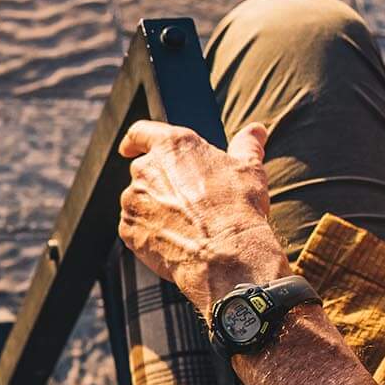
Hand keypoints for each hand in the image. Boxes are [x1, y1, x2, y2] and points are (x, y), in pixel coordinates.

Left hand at [117, 121, 294, 311]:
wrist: (224, 254)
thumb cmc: (238, 207)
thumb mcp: (249, 169)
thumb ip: (246, 145)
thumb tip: (255, 131)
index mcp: (172, 146)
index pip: (141, 133)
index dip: (134, 141)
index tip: (129, 148)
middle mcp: (145, 169)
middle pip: (145, 171)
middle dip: (160, 183)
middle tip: (187, 200)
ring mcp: (133, 200)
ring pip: (139, 201)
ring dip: (155, 209)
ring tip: (187, 224)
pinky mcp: (128, 229)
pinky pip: (135, 227)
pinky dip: (150, 232)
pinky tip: (176, 239)